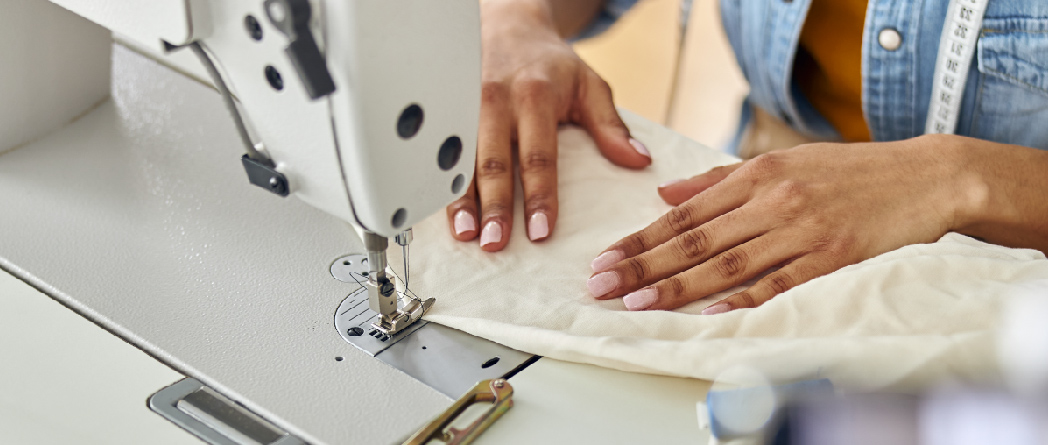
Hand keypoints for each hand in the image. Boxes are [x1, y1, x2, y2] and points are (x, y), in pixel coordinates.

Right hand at [446, 0, 651, 251]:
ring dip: (461, 200)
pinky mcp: (446, 108)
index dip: (539, 196)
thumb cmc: (549, 64)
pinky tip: (439, 210)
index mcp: (535, 95)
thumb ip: (610, 125)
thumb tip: (639, 161)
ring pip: (461, 159)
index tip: (540, 232)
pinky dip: (440, 182)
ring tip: (465, 233)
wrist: (506, 24)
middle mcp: (496, 99)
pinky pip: (440, 150)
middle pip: (494, 161)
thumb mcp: (588, 84)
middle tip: (496, 242)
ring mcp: (465, 103)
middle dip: (495, 205)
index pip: (538, 156)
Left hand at [587, 136, 978, 313]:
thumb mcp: (782, 161)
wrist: (924, 177)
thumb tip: (664, 194)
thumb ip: (720, 179)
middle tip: (603, 284)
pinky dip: (743, 300)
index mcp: (756, 174)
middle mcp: (774, 201)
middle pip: (696, 239)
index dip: (641, 238)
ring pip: (729, 263)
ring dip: (679, 286)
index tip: (606, 258)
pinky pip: (779, 284)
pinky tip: (709, 314)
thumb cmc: (848, 172)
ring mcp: (803, 231)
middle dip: (643, 264)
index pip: (684, 212)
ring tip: (639, 302)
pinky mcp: (833, 259)